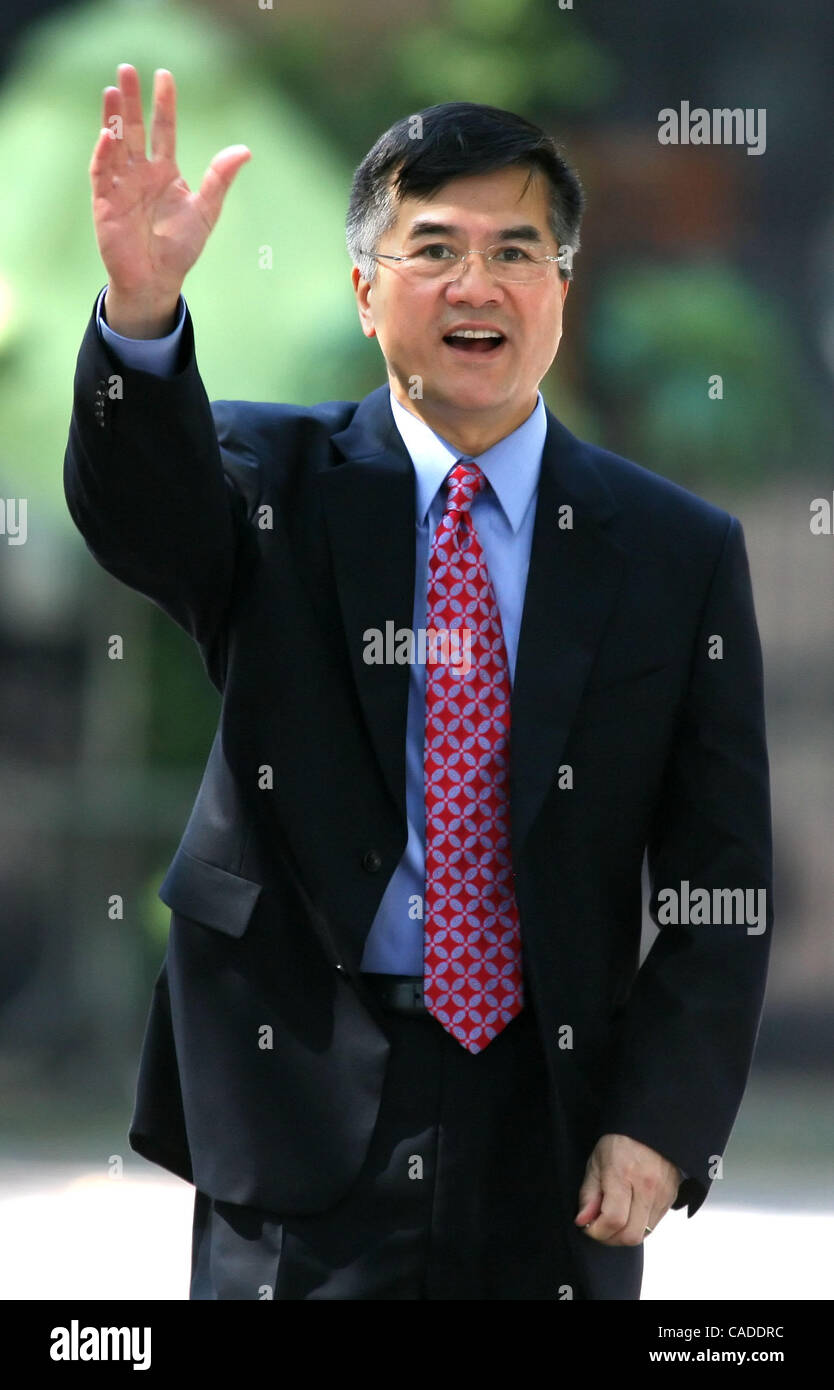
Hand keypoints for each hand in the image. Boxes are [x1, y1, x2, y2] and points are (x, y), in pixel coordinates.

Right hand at [89, 64, 249, 324]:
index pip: (164, 130)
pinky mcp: (105, 202)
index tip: (164, 76)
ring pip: (114, 144)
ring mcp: (121, 186)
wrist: (157, 281)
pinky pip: (101, 172)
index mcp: (165, 172)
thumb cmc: (180, 248)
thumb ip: (220, 179)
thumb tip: (245, 150)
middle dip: (130, 100)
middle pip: (134, 129)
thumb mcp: (206, 211)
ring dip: (111, 118)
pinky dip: (103, 154)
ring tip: (111, 90)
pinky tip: (107, 135)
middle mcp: (141, 173)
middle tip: (126, 69)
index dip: (164, 104)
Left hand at [574, 1133, 680, 1244]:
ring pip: (643, 1234)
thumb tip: (583, 1222)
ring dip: (624, 1234)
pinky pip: (653, 1225)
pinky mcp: (671, 1199)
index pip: (614, 1219)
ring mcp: (662, 1194)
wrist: (650, 1128)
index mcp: (623, 1174)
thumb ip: (588, 1194)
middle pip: (630, 1235)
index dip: (597, 1231)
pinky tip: (628, 1213)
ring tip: (613, 1219)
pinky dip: (638, 1226)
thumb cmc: (618, 1142)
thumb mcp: (595, 1162)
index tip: (588, 1226)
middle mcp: (647, 1187)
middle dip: (610, 1238)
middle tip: (599, 1228)